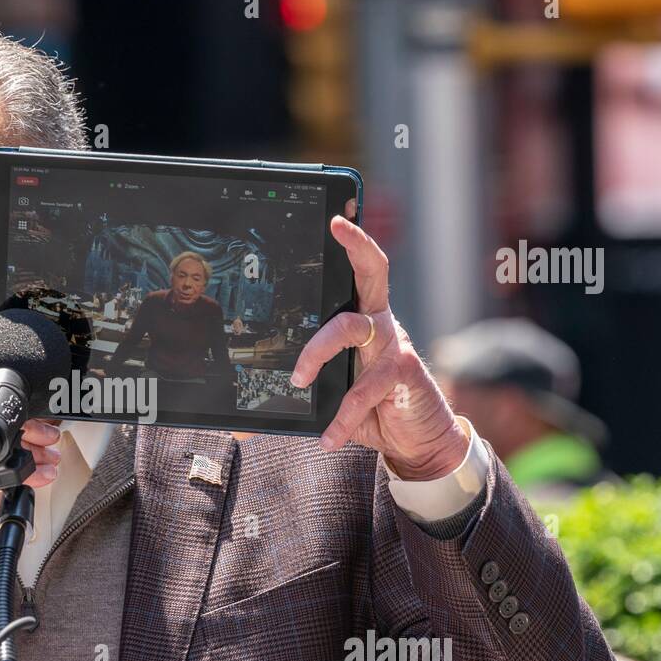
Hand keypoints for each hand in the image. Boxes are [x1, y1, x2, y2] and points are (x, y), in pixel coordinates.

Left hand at [290, 214, 468, 480]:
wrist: (417, 441)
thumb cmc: (372, 409)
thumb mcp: (333, 395)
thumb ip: (303, 394)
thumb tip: (243, 421)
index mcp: (363, 319)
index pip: (359, 271)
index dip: (352, 242)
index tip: (334, 219)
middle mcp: (380, 323)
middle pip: (372, 271)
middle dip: (356, 245)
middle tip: (335, 227)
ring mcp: (393, 345)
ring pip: (349, 328)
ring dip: (316, 352)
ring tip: (299, 379)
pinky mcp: (403, 373)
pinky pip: (365, 387)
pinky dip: (343, 416)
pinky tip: (330, 436)